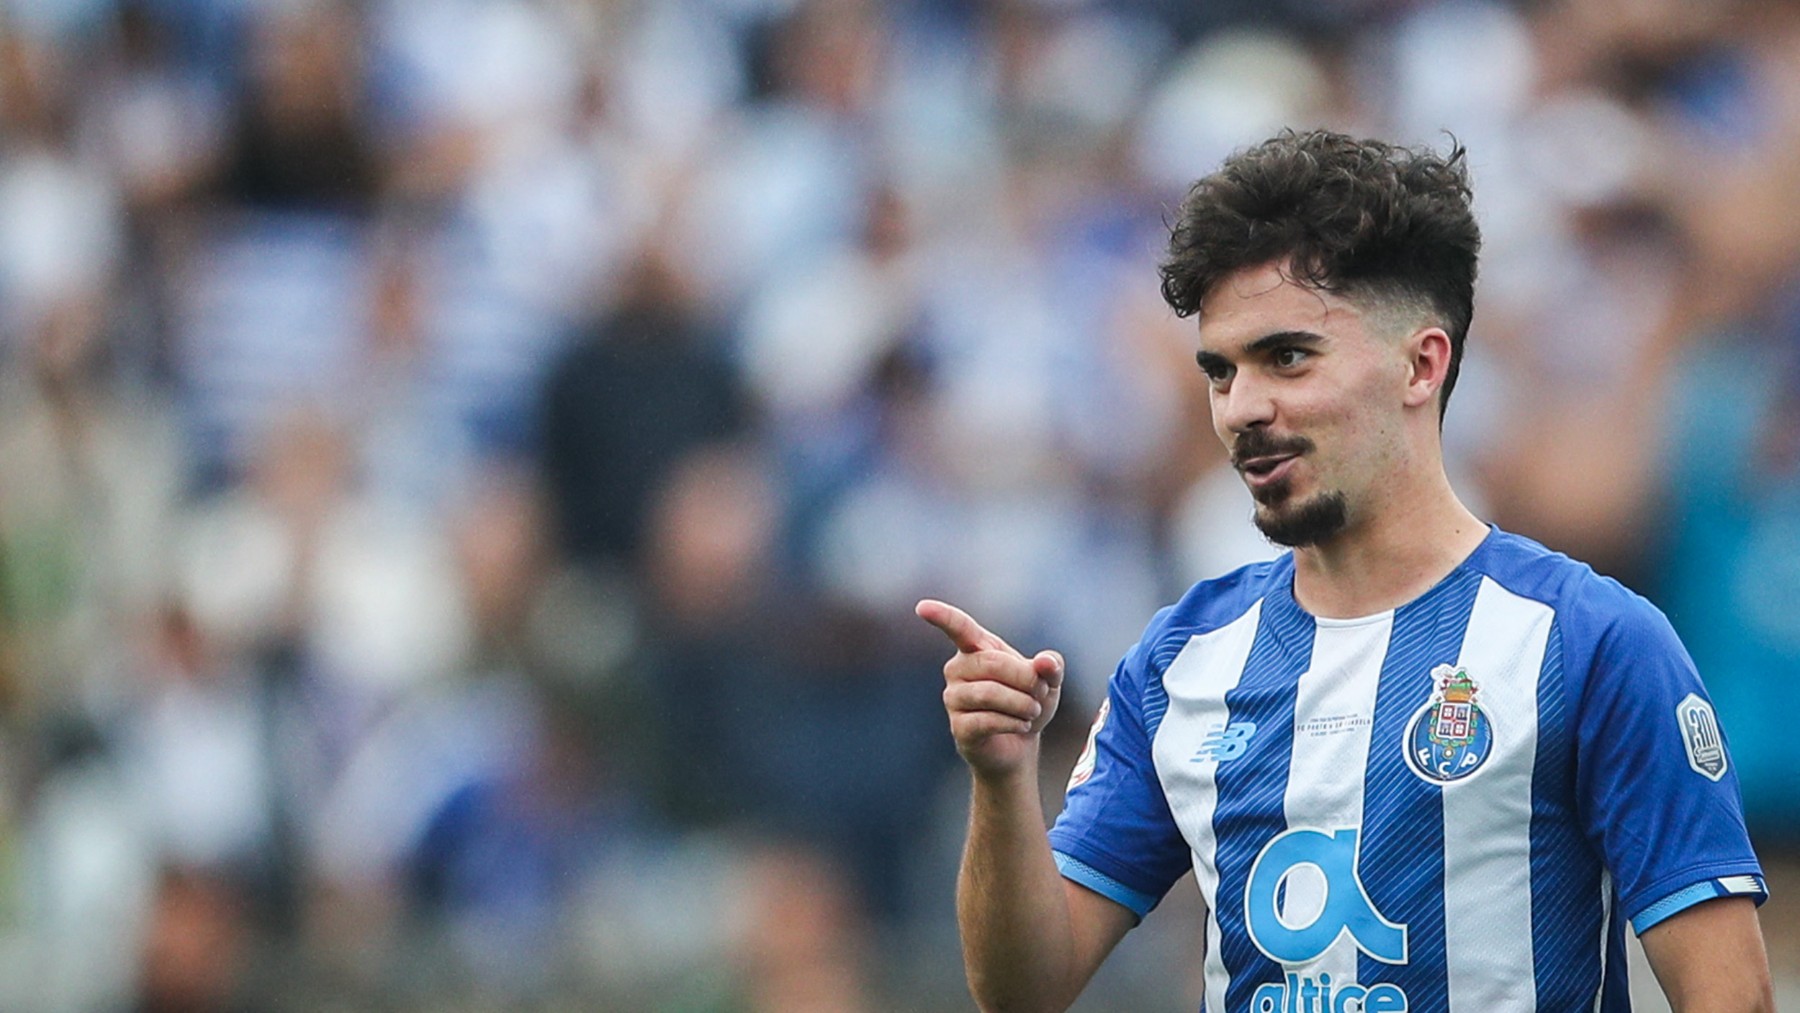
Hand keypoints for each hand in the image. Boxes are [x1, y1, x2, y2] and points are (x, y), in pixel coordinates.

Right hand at [916, 599, 1064, 778]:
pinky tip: (1021, 726)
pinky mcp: (959, 727)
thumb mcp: (1049, 681)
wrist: (1020, 745)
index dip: (942, 617)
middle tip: (1041, 694)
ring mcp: (954, 698)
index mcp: (976, 648)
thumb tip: (1045, 662)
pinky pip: (987, 720)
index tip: (922, 607)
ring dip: (1023, 704)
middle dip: (1026, 680)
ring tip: (1032, 712)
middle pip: (992, 663)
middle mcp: (958, 669)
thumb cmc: (1030, 703)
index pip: (958, 628)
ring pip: (989, 693)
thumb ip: (1051, 666)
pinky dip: (1014, 723)